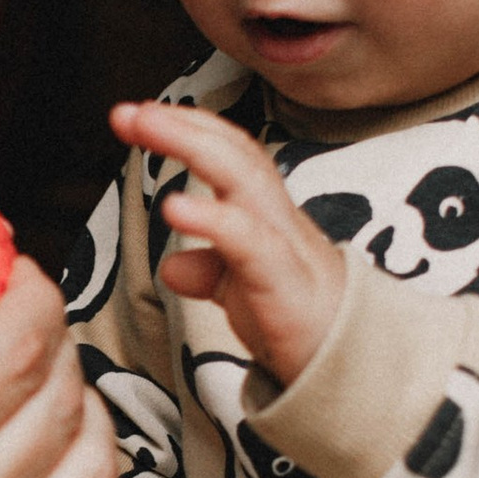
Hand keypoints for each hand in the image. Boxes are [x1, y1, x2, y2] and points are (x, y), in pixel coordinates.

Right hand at [0, 259, 120, 477]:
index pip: (19, 344)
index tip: (8, 269)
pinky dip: (59, 477)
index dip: (28, 288)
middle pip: (65, 396)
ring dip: (76, 408)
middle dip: (51, 335)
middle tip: (12, 315)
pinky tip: (6, 460)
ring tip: (27, 385)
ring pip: (92, 467)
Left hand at [114, 99, 348, 387]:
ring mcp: (285, 245)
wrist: (351, 365)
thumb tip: (172, 265)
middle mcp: (277, 218)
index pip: (232, 153)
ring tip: (146, 126)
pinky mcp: (287, 284)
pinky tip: (175, 207)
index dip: (188, 127)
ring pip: (246, 180)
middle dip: (182, 125)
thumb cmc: (297, 320)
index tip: (136, 115)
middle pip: (236, 153)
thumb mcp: (244, 292)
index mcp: (266, 215)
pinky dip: (213, 220)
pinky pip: (252, 242)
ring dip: (193, 146)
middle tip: (128, 112)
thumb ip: (211, 271)